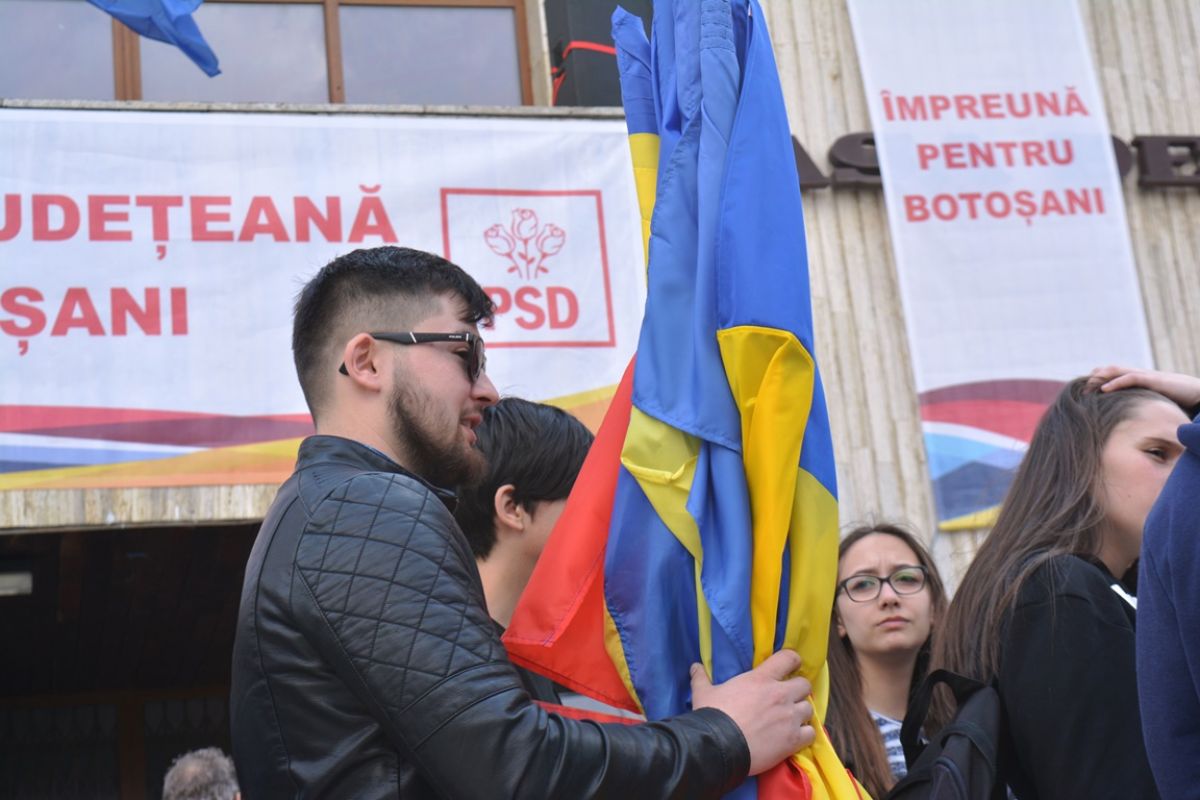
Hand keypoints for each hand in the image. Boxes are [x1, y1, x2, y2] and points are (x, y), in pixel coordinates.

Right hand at [690, 649, 815, 775]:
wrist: (719, 747)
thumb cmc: (712, 716)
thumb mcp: (703, 693)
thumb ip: (701, 678)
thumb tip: (694, 667)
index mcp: (761, 678)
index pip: (789, 658)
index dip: (792, 661)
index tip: (790, 667)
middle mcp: (780, 694)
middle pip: (804, 684)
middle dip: (798, 690)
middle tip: (788, 698)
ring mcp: (789, 717)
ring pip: (809, 709)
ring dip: (801, 713)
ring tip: (791, 720)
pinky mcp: (793, 739)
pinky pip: (811, 733)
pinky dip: (805, 734)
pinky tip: (795, 738)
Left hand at [1087, 365, 1199, 410]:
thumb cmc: (1180, 402)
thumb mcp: (1154, 407)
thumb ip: (1141, 410)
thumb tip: (1131, 427)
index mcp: (1139, 383)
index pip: (1113, 378)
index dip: (1098, 383)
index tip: (1084, 394)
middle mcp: (1140, 376)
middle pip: (1111, 372)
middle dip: (1095, 378)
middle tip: (1080, 390)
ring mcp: (1146, 376)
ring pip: (1117, 371)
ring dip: (1100, 377)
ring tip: (1087, 386)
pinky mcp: (1154, 380)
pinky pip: (1131, 378)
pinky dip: (1116, 382)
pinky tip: (1104, 389)